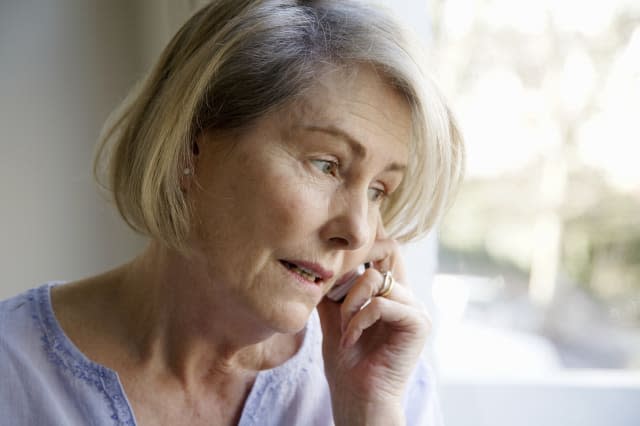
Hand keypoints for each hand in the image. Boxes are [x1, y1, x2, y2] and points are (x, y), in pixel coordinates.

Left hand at [317, 227, 430, 425]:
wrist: (357, 397)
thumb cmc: (346, 362)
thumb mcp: (334, 316)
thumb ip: (334, 289)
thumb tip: (324, 260)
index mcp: (391, 293)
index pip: (386, 251)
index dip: (370, 240)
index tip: (342, 244)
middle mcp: (406, 296)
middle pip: (383, 256)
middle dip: (350, 275)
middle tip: (335, 303)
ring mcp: (415, 308)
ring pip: (377, 280)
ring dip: (351, 304)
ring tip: (344, 329)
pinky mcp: (418, 323)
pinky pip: (382, 304)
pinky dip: (359, 320)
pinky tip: (351, 339)